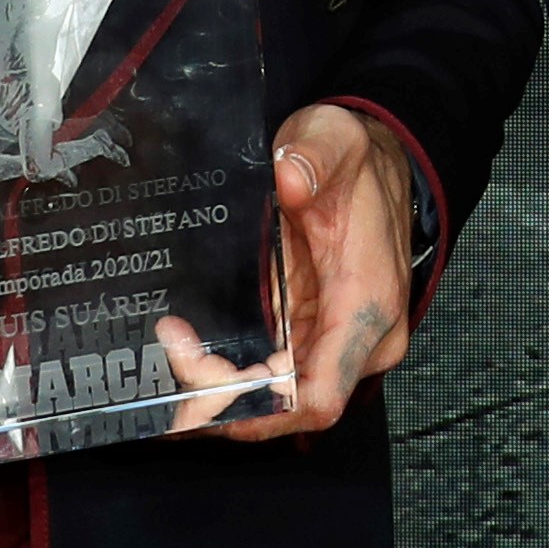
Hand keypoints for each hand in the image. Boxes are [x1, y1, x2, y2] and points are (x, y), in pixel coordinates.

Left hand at [173, 103, 424, 442]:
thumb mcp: (336, 140)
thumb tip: (288, 176)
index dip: (255, 407)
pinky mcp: (312, 339)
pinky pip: (266, 379)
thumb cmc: (359, 166)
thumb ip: (316, 154)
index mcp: (366, 307)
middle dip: (219, 393)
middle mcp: (357, 343)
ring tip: (172, 345)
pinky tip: (187, 354)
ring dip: (216, 388)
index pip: (318, 397)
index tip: (200, 381)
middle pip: (283, 406)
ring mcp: (333, 346)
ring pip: (270, 400)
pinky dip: (225, 376)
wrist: (377, 167)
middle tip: (172, 346)